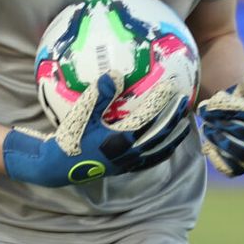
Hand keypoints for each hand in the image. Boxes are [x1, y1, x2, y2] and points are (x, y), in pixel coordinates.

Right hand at [3, 73, 190, 186]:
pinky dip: (162, 152)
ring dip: (174, 138)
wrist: (57, 167)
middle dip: (174, 118)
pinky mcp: (124, 169)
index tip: (172, 88)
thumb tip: (114, 74)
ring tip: (185, 127)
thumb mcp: (81, 114)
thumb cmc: (69, 138)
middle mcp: (129, 153)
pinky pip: (151, 161)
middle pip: (160, 135)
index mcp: (121, 139)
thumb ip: (98, 95)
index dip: (162, 103)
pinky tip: (165, 146)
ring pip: (159, 151)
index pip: (149, 118)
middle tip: (185, 102)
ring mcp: (128, 163)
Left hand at [197, 69, 243, 176]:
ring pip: (239, 152)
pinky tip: (208, 144)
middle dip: (221, 121)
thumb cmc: (241, 100)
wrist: (235, 118)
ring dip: (218, 139)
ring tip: (207, 127)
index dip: (232, 108)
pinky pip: (230, 168)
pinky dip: (217, 157)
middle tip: (205, 113)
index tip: (213, 102)